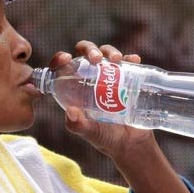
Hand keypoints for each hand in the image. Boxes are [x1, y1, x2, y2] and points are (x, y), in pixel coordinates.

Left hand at [47, 40, 155, 160]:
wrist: (131, 143)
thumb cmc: (104, 137)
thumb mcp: (89, 132)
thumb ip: (78, 125)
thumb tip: (71, 111)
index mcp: (75, 88)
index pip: (64, 67)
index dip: (60, 58)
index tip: (66, 58)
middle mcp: (91, 77)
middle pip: (86, 53)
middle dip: (89, 49)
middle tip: (96, 59)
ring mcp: (110, 76)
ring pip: (106, 54)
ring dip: (110, 51)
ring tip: (116, 60)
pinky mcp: (129, 77)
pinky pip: (129, 62)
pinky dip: (130, 58)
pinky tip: (133, 59)